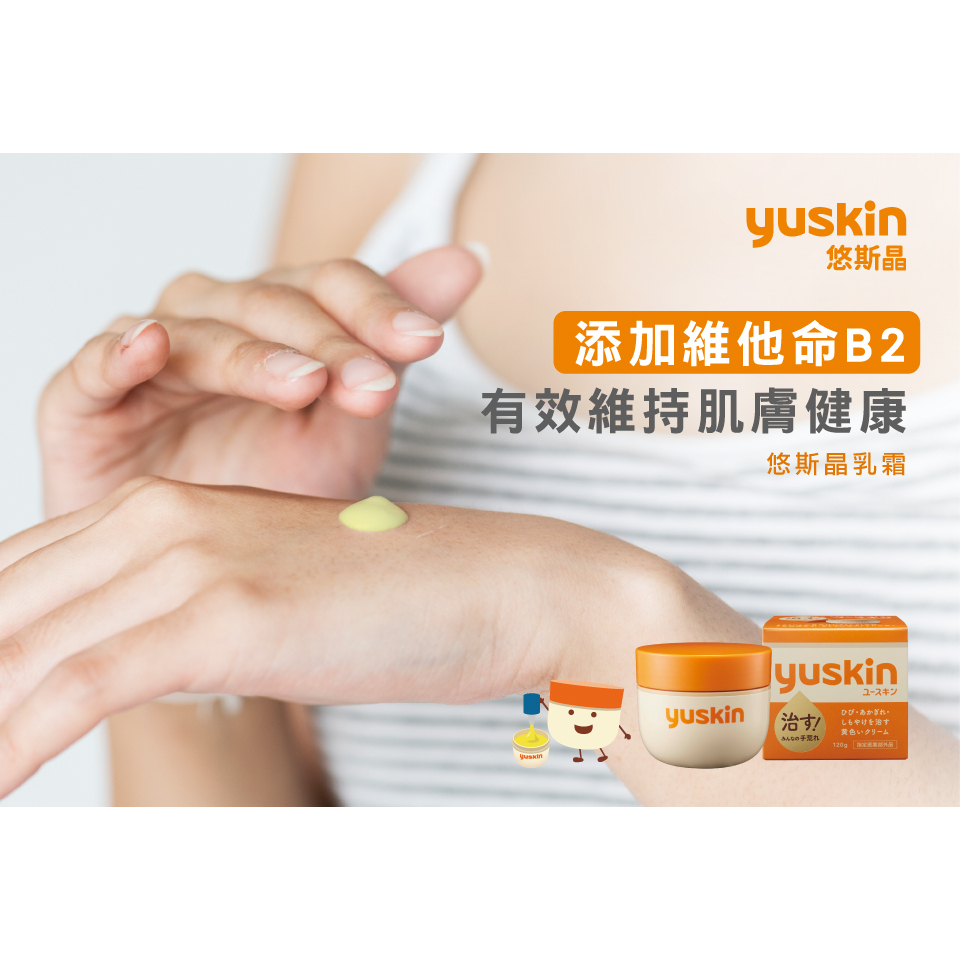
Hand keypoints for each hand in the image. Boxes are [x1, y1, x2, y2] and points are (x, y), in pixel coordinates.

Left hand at [0, 476, 707, 796]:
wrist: (501, 582)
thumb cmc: (398, 600)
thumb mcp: (268, 606)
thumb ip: (185, 625)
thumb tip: (122, 670)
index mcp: (163, 517)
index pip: (15, 584)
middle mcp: (158, 524)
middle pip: (1, 609)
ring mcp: (186, 560)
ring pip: (19, 649)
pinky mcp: (220, 613)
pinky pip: (72, 687)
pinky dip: (13, 743)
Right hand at [39, 247, 481, 516]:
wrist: (210, 567)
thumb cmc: (277, 489)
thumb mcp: (352, 424)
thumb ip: (395, 345)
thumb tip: (470, 255)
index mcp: (283, 317)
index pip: (332, 286)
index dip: (377, 308)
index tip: (426, 341)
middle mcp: (217, 321)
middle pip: (272, 304)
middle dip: (328, 342)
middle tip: (374, 386)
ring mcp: (150, 358)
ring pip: (197, 332)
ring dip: (250, 354)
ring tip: (302, 383)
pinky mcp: (85, 402)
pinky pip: (94, 367)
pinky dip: (118, 354)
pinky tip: (151, 347)